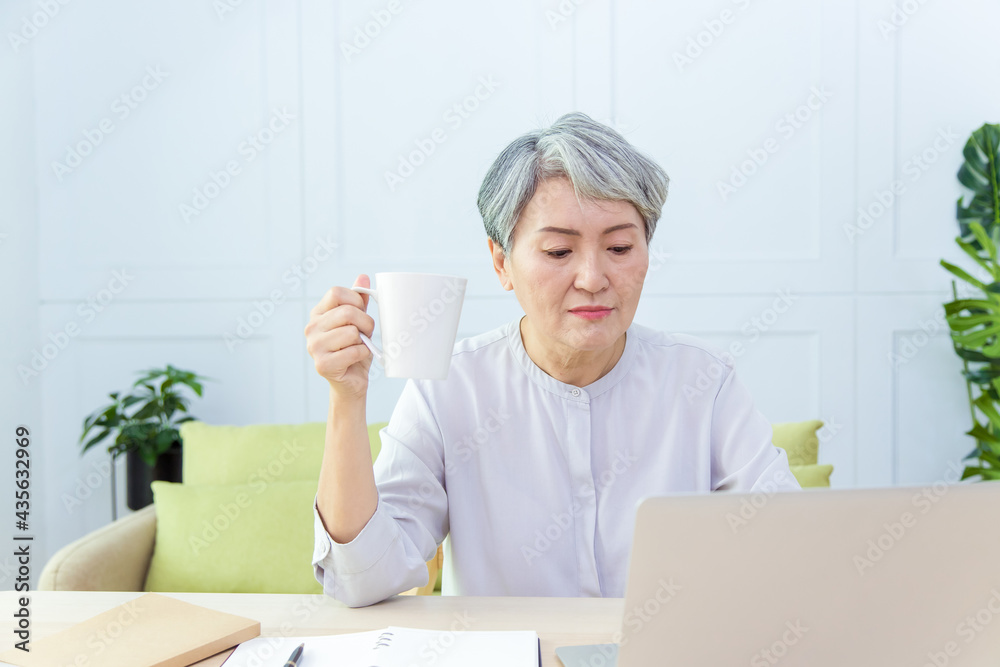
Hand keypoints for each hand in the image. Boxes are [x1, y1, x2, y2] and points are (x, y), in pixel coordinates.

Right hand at [304, 274, 376, 399]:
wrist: (351, 382)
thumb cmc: (354, 349)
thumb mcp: (358, 322)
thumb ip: (359, 301)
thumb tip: (363, 277)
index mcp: (318, 314)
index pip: (336, 293)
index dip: (356, 300)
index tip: (361, 312)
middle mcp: (311, 328)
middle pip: (347, 312)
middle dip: (366, 322)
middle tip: (366, 333)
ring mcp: (314, 347)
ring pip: (352, 332)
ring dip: (364, 341)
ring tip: (359, 347)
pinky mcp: (322, 365)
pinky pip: (354, 351)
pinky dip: (363, 354)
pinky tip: (357, 359)